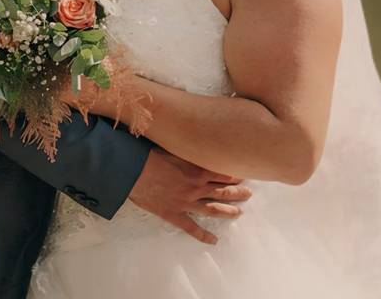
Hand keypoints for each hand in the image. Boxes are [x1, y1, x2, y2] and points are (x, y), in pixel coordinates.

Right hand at [128, 147, 251, 244]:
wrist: (131, 172)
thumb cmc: (148, 155)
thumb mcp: (171, 147)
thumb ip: (186, 148)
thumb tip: (195, 138)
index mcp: (196, 169)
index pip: (223, 172)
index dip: (235, 174)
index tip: (245, 174)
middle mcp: (195, 187)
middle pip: (223, 191)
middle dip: (238, 192)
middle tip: (248, 193)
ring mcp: (186, 202)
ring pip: (213, 209)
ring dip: (228, 211)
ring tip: (239, 212)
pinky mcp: (174, 214)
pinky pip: (192, 228)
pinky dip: (204, 235)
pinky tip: (214, 241)